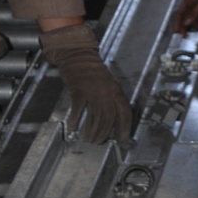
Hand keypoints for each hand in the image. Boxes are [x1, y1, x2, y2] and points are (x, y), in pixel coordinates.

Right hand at [40, 23, 132, 142]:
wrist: (78, 56)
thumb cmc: (92, 70)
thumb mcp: (108, 83)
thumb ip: (111, 98)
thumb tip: (110, 120)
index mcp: (116, 91)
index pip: (124, 113)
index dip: (124, 128)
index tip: (122, 139)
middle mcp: (107, 93)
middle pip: (108, 119)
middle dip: (103, 133)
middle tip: (97, 141)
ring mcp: (93, 92)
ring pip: (95, 118)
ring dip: (91, 131)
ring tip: (88, 138)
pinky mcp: (79, 92)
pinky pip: (79, 111)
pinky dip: (76, 121)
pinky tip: (73, 127)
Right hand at [174, 0, 197, 32]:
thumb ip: (194, 12)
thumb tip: (186, 22)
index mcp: (190, 0)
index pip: (180, 12)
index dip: (178, 21)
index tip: (177, 30)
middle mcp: (194, 6)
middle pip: (186, 18)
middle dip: (185, 26)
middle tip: (184, 34)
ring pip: (194, 22)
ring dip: (196, 26)